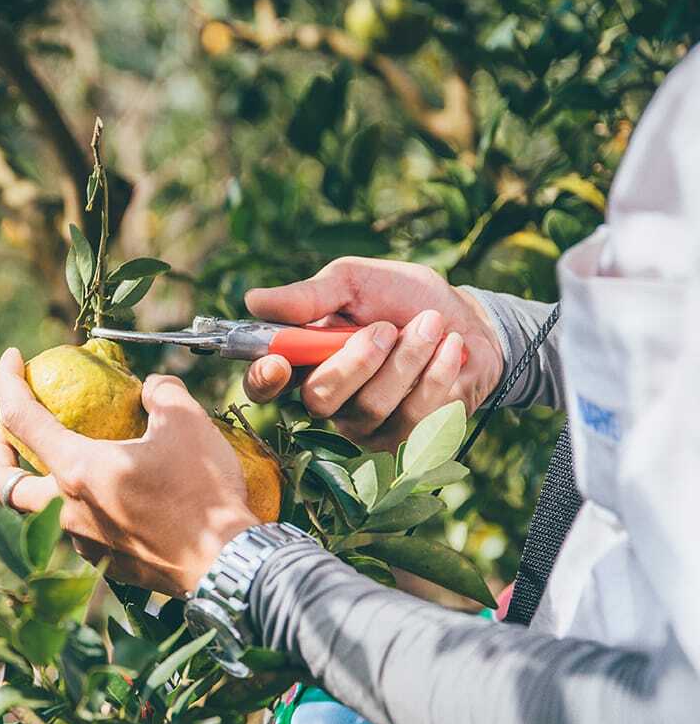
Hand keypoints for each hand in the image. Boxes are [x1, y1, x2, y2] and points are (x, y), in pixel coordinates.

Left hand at [0, 349, 258, 597]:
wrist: (226, 563)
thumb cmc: (204, 492)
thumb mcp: (187, 423)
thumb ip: (162, 393)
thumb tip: (151, 388)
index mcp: (76, 470)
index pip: (19, 418)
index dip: (5, 381)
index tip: (11, 359)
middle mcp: (66, 510)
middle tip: (10, 431)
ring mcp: (81, 542)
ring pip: (33, 513)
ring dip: (33, 483)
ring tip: (57, 461)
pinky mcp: (103, 563)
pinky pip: (71, 532)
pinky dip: (70, 507)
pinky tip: (99, 494)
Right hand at [243, 257, 503, 449]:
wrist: (469, 320)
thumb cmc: (402, 299)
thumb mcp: (356, 282)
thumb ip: (310, 295)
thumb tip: (254, 300)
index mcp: (305, 361)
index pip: (264, 384)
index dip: (263, 379)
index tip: (277, 364)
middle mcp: (329, 401)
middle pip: (320, 399)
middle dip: (358, 361)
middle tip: (388, 328)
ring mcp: (366, 426)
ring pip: (371, 407)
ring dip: (409, 358)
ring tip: (432, 325)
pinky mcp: (406, 441)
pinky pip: (415, 416)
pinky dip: (439, 372)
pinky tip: (450, 350)